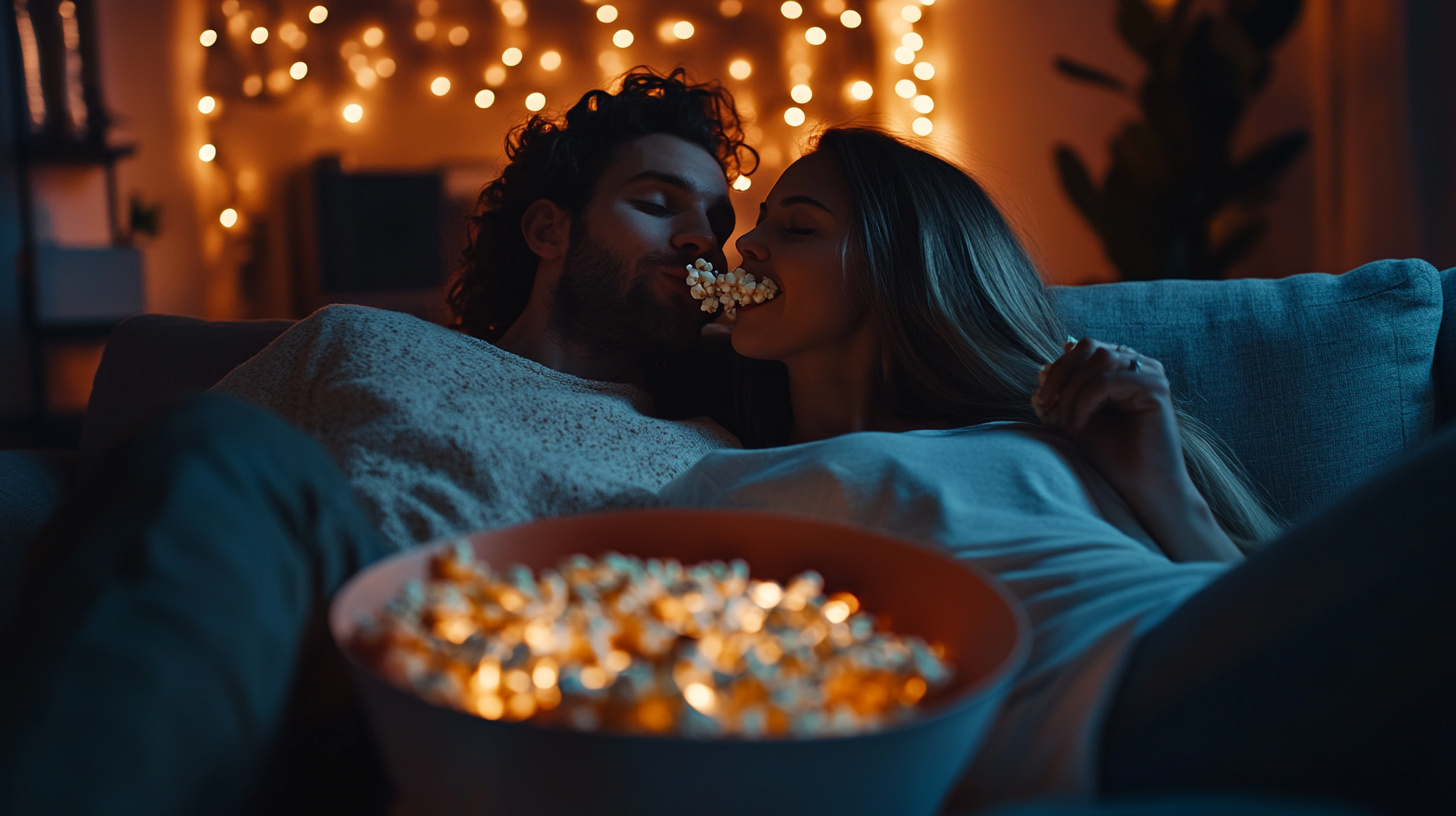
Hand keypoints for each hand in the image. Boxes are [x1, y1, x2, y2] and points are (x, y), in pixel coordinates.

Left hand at [1034, 337, 1241, 562]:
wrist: (1139, 488)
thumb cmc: (1110, 456)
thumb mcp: (1078, 416)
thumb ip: (1066, 391)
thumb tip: (1042, 370)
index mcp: (1123, 369)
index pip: (1085, 348)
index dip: (1059, 368)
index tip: (1042, 399)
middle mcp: (1140, 366)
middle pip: (1090, 347)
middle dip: (1062, 375)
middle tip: (1048, 405)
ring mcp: (1151, 375)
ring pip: (1100, 359)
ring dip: (1075, 391)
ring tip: (1071, 423)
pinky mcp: (1157, 390)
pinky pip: (1109, 381)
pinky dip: (1086, 401)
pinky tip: (1081, 425)